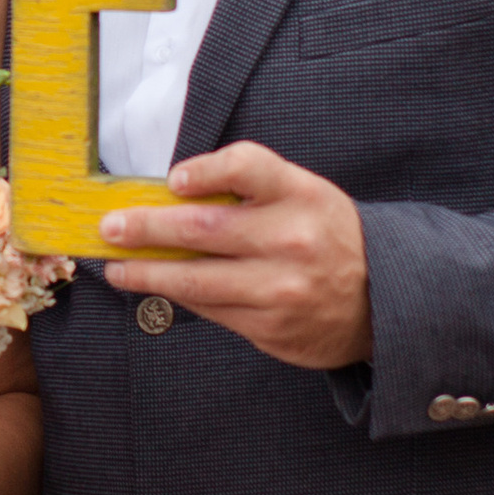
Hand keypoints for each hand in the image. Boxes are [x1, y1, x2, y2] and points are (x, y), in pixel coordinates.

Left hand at [100, 142, 371, 368]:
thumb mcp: (306, 196)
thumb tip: (174, 196)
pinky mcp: (271, 328)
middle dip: (145, 228)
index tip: (173, 180)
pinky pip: (211, 310)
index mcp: (301, 195)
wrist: (384, 301)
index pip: (246, 166)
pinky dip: (177, 298)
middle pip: (202, 228)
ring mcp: (280, 289)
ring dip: (145, 273)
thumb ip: (252, 190)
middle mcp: (291, 240)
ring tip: (117, 267)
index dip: (204, 169)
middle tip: (110, 227)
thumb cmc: (329, 237)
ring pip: (195, 280)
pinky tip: (157, 289)